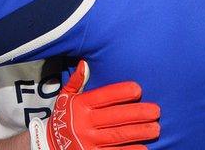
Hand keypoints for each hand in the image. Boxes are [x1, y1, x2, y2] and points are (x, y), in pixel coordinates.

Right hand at [29, 60, 159, 149]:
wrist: (48, 146)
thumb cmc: (63, 117)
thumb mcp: (65, 98)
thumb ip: (76, 81)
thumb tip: (84, 63)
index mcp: (80, 106)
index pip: (103, 96)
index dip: (121, 92)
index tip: (138, 89)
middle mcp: (84, 123)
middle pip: (115, 117)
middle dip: (137, 114)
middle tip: (156, 111)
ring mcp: (88, 142)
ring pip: (117, 136)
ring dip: (139, 132)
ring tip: (156, 128)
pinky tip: (144, 148)